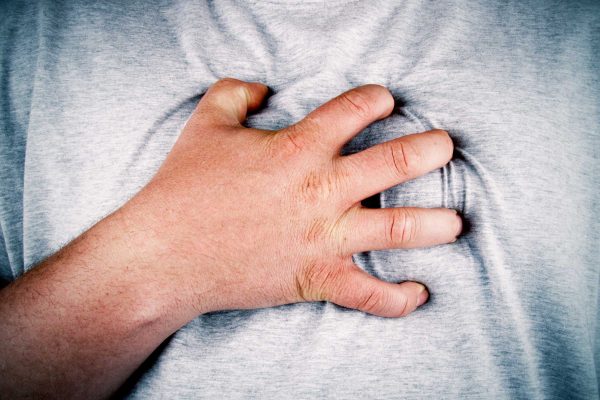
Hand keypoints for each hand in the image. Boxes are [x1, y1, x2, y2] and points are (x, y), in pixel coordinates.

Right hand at [126, 78, 461, 318]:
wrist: (165, 255)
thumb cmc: (184, 187)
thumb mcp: (205, 124)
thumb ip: (235, 93)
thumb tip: (262, 87)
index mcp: (300, 148)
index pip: (355, 110)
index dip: (377, 99)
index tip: (386, 101)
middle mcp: (322, 190)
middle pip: (397, 162)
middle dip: (431, 150)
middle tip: (446, 147)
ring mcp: (324, 238)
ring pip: (399, 230)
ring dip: (436, 224)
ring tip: (456, 222)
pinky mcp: (316, 278)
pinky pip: (368, 294)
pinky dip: (398, 299)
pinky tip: (419, 293)